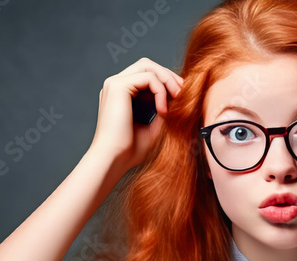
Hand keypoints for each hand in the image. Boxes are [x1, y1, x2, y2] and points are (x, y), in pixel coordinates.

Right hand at [90, 57, 183, 180]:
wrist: (114, 160)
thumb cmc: (130, 150)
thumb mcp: (153, 126)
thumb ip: (162, 109)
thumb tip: (178, 98)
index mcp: (120, 94)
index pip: (146, 74)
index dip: (166, 81)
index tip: (181, 95)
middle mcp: (115, 85)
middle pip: (147, 65)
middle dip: (168, 75)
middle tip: (183, 92)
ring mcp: (115, 83)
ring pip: (148, 66)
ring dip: (167, 80)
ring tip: (177, 98)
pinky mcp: (118, 86)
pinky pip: (148, 78)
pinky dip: (161, 91)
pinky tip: (163, 110)